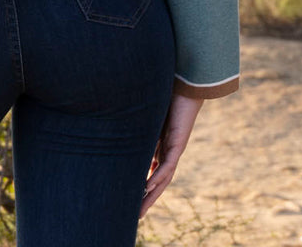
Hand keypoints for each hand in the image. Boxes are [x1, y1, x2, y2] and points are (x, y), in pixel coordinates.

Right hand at [139, 92, 204, 218]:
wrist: (186, 87)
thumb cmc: (167, 95)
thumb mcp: (147, 115)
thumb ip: (138, 124)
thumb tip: (116, 121)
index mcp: (161, 145)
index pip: (152, 170)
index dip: (144, 184)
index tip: (133, 195)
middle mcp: (168, 151)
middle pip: (158, 180)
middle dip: (147, 198)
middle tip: (136, 214)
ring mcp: (174, 149)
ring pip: (163, 179)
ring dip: (152, 195)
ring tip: (141, 210)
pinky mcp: (178, 144)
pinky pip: (167, 166)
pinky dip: (157, 177)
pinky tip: (147, 187)